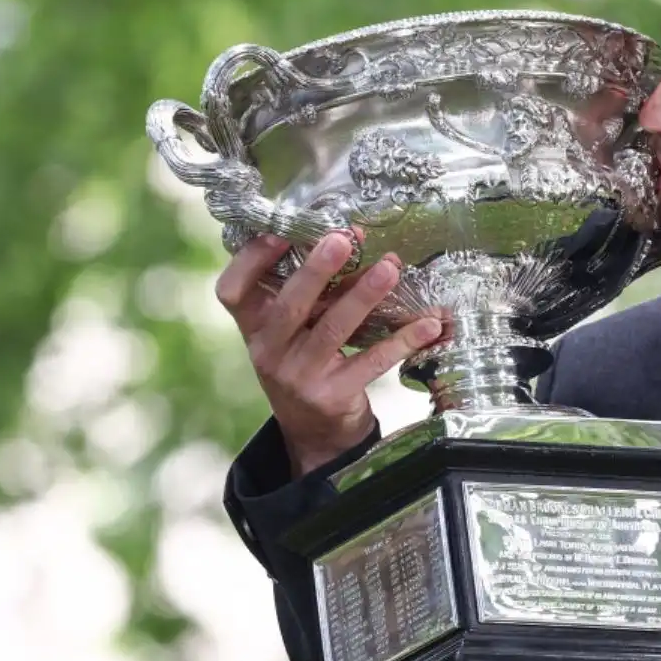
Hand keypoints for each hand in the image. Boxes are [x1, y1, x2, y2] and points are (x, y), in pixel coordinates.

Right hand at [215, 232, 445, 477]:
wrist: (315, 430)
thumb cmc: (304, 362)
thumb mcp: (290, 331)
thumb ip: (307, 294)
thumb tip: (351, 239)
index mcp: (253, 328)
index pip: (232, 291)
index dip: (251, 260)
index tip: (279, 231)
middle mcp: (268, 352)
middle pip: (289, 306)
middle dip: (317, 269)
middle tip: (343, 239)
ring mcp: (298, 377)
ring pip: (333, 330)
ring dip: (363, 296)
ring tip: (389, 268)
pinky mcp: (332, 396)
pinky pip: (370, 362)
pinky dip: (402, 341)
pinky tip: (427, 323)